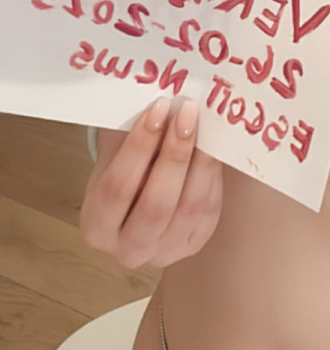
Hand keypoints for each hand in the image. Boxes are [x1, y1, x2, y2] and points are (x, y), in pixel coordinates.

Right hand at [79, 97, 222, 268]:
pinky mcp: (194, 244)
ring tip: (204, 124)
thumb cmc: (126, 167)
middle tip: (186, 112)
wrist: (140, 197)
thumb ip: (132, 131)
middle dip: (175, 154)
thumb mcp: (117, 152)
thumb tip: (157, 96)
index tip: (158, 108)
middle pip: (156, 205)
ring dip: (200, 161)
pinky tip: (211, 146)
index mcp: (97, 226)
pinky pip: (209, 210)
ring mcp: (163, 253)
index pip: (117, 188)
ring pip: (189, 209)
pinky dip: (212, 175)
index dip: (139, 147)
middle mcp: (127, 249)